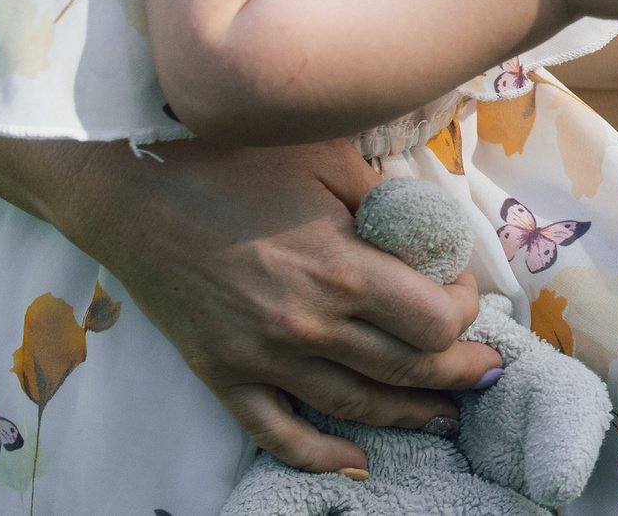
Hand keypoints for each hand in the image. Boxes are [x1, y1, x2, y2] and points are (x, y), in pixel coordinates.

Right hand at [58, 137, 502, 473]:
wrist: (130, 186)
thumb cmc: (232, 157)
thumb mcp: (325, 156)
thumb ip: (383, 200)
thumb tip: (427, 233)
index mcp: (340, 267)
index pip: (434, 319)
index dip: (463, 309)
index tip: (461, 290)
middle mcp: (307, 323)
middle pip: (408, 368)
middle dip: (459, 371)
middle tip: (487, 371)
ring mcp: (261, 357)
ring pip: (356, 405)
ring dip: (410, 414)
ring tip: (447, 416)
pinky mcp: (222, 374)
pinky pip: (277, 433)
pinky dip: (319, 454)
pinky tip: (355, 461)